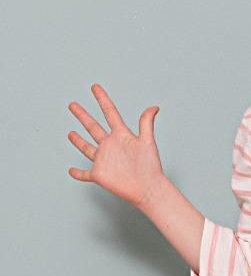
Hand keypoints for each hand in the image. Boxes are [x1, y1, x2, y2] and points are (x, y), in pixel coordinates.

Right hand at [67, 84, 164, 207]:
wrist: (148, 188)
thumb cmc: (150, 166)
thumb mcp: (148, 142)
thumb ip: (146, 123)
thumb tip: (154, 107)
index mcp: (121, 135)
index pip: (110, 113)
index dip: (102, 99)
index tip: (95, 87)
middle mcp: (111, 146)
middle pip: (93, 127)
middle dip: (83, 116)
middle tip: (73, 105)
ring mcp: (104, 160)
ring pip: (87, 148)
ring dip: (78, 141)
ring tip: (71, 133)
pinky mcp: (99, 175)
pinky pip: (84, 174)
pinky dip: (77, 173)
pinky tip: (71, 170)